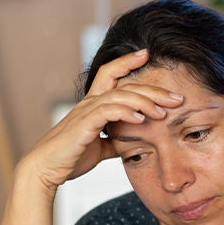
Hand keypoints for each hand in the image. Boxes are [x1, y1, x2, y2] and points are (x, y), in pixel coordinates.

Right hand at [23, 50, 183, 190]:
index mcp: (93, 104)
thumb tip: (131, 143)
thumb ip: (115, 141)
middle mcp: (90, 103)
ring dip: (145, 102)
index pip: (111, 74)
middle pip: (125, 85)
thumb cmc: (70, 158)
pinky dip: (126, 113)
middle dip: (153, 89)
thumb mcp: (100, 148)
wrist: (46, 170)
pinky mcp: (83, 125)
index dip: (127, 61)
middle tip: (177, 97)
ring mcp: (86, 112)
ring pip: (120, 96)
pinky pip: (108, 112)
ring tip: (164, 112)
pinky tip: (141, 119)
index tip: (147, 54)